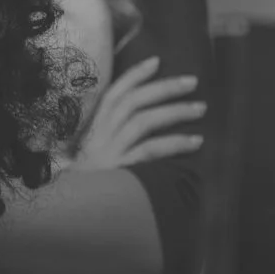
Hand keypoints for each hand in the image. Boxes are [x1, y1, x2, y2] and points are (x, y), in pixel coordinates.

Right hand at [71, 56, 203, 170]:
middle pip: (133, 102)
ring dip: (175, 111)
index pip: (113, 93)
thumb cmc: (92, 181)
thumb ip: (114, 133)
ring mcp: (110, 153)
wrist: (73, 211)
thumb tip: (147, 114)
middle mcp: (100, 136)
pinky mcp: (121, 171)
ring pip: (144, 121)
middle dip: (165, 88)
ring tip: (200, 109)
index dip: (135, 75)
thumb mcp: (95, 152)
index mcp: (94, 127)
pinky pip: (151, 151)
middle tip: (192, 82)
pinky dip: (175, 144)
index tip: (157, 62)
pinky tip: (195, 142)